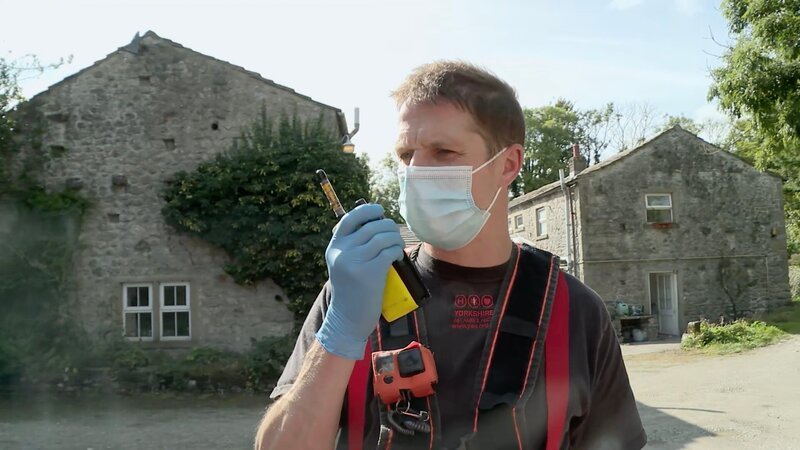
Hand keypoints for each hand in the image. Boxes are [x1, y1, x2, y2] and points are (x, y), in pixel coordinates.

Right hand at [316, 204, 404, 359]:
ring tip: (397, 245)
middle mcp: (342, 251)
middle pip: (372, 226)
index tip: (380, 211)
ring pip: (383, 236)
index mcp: (334, 246)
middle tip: (395, 236)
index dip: (367, 210)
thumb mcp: (343, 263)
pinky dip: (397, 251)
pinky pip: (389, 251)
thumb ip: (352, 244)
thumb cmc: (351, 289)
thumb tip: (376, 221)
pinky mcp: (370, 272)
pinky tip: (397, 257)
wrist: (348, 318)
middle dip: (389, 227)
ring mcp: (355, 261)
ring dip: (395, 238)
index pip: (349, 218)